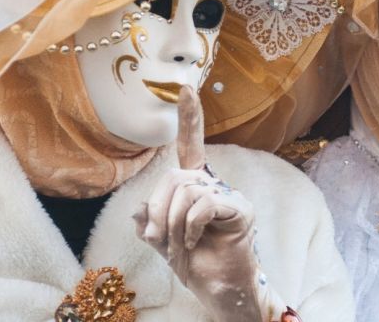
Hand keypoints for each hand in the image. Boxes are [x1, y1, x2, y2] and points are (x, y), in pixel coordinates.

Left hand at [132, 86, 286, 321]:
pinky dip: (190, 226)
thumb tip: (138, 212)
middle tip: (158, 238)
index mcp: (196, 188)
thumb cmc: (196, 264)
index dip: (189, 119)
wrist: (219, 290)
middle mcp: (214, 186)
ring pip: (187, 190)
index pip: (191, 147)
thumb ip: (151, 224)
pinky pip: (204, 204)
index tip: (186, 88)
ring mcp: (229, 196)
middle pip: (175, 176)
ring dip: (174, 224)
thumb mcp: (163, 243)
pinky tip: (193, 241)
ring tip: (180, 245)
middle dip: (159, 209)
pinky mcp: (241, 209)